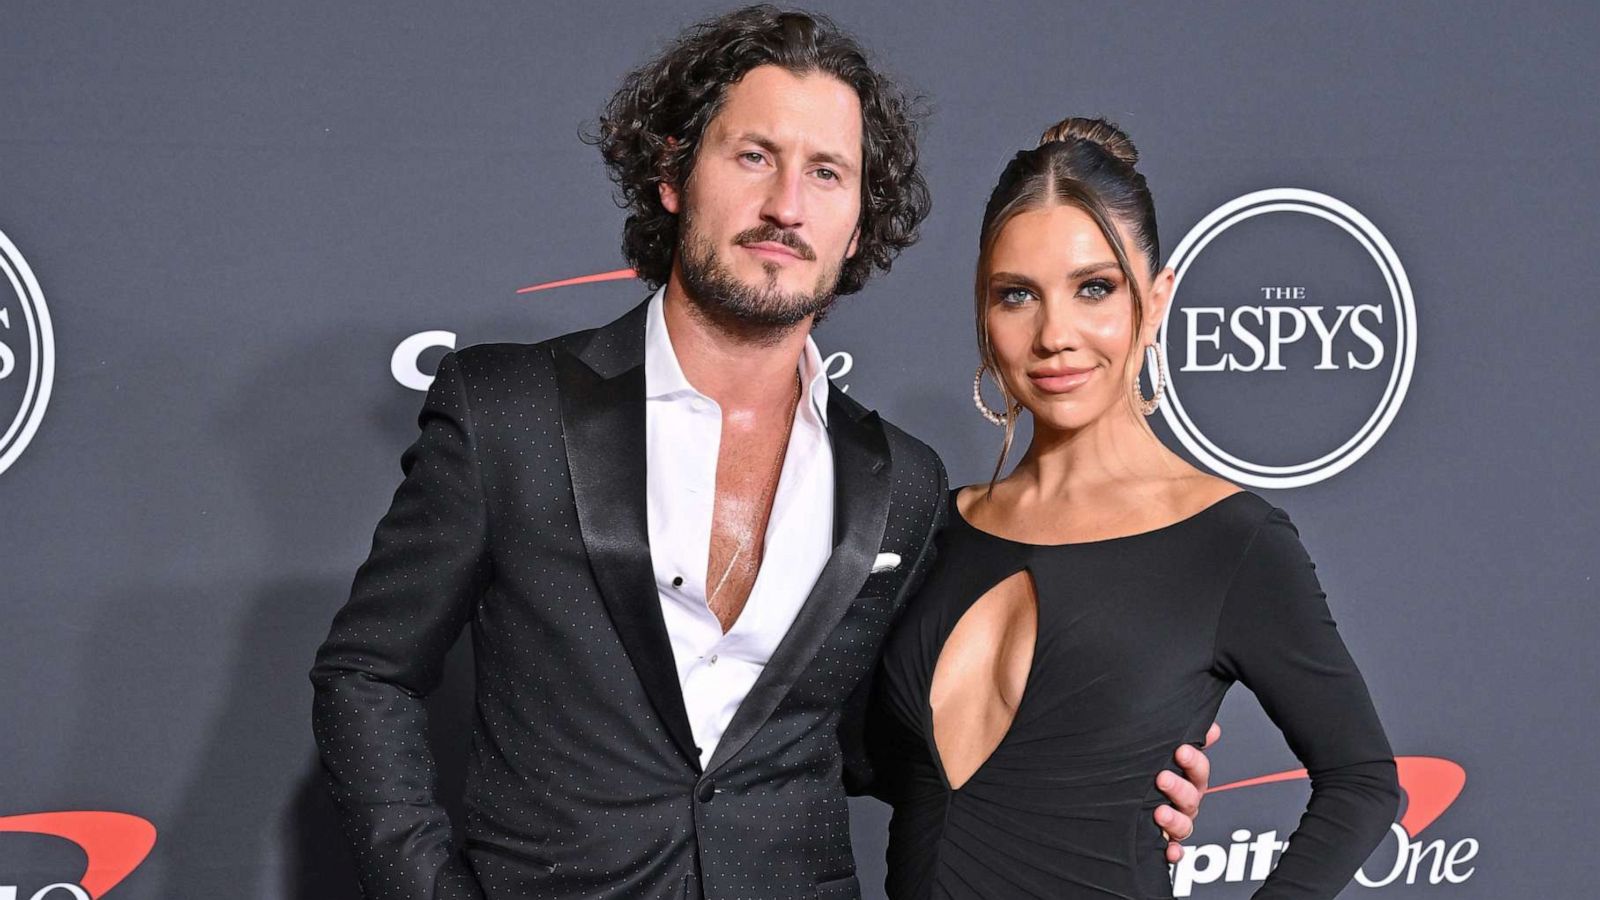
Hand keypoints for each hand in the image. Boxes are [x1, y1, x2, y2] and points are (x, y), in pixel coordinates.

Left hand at [1153, 722, 1219, 862]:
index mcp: (1186, 778)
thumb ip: (1186, 739)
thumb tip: (1210, 725)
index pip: (1198, 769)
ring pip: (1185, 824)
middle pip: (1192, 796)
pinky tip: (1169, 852)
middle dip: (1179, 787)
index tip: (1181, 750)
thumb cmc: (1144, 772)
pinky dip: (1174, 853)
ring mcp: (1176, 823)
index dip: (1193, 760)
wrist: (1116, 803)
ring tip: (1159, 812)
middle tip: (1162, 778)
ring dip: (1174, 819)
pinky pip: (1175, 852)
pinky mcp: (1165, 843)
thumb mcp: (1161, 753)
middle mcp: (1185, 801)